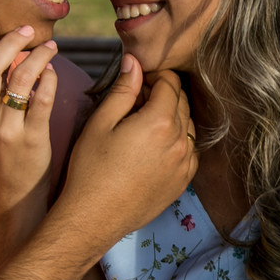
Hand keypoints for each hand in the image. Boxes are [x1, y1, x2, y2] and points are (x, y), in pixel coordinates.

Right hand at [0, 17, 59, 220]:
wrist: (13, 194)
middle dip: (8, 42)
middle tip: (28, 30)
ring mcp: (5, 132)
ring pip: (18, 80)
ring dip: (37, 56)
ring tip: (50, 46)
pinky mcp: (31, 141)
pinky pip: (42, 99)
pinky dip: (49, 79)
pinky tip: (53, 71)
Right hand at [58, 54, 196, 244]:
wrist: (94, 217)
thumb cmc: (90, 169)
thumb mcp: (101, 123)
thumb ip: (123, 89)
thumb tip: (134, 61)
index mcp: (160, 122)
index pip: (170, 83)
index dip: (154, 76)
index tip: (137, 82)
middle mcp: (180, 141)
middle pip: (182, 102)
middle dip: (163, 94)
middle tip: (136, 102)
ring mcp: (185, 164)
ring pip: (188, 126)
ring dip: (171, 117)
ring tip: (142, 126)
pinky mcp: (183, 181)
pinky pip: (189, 150)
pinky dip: (177, 141)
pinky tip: (153, 147)